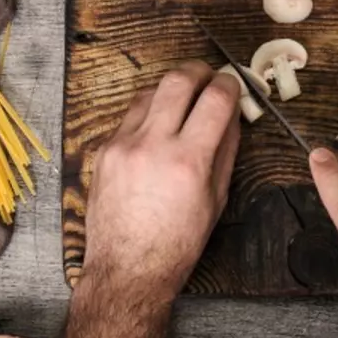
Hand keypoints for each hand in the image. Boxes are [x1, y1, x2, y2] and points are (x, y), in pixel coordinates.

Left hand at [82, 61, 240, 301]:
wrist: (127, 267)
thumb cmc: (178, 242)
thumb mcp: (216, 199)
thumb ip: (225, 150)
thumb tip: (232, 114)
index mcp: (188, 162)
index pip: (215, 98)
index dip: (229, 83)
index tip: (233, 84)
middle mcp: (152, 146)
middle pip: (177, 79)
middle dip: (198, 70)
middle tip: (208, 76)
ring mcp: (123, 145)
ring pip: (150, 91)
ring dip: (171, 88)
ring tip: (183, 100)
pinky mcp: (104, 150)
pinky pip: (130, 115)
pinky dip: (149, 112)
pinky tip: (159, 126)